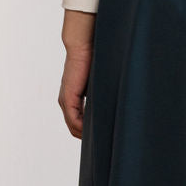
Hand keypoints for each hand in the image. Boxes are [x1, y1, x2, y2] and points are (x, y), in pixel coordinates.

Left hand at [59, 9, 95, 138]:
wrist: (83, 45)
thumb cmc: (94, 59)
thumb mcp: (100, 82)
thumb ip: (104, 94)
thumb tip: (119, 104)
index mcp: (73, 97)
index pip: (78, 122)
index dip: (90, 131)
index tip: (104, 135)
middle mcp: (67, 101)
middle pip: (75, 128)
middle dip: (89, 136)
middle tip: (105, 140)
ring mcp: (66, 101)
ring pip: (74, 127)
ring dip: (87, 134)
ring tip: (103, 138)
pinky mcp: (68, 98)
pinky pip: (74, 121)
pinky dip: (83, 128)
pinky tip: (94, 132)